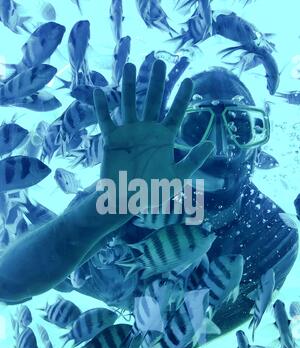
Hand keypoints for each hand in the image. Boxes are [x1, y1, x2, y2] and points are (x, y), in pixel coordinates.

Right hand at [94, 60, 213, 205]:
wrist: (127, 201)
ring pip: (129, 104)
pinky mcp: (111, 139)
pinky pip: (106, 120)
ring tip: (131, 65)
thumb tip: (211, 144)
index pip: (175, 113)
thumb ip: (193, 160)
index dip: (182, 98)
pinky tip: (99, 92)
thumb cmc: (153, 191)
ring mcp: (129, 133)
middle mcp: (147, 131)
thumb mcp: (177, 177)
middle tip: (159, 62)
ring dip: (129, 85)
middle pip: (153, 101)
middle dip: (156, 82)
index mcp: (164, 138)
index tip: (189, 81)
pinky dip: (102, 107)